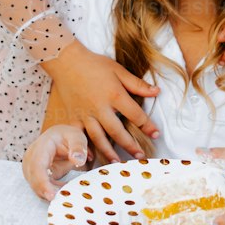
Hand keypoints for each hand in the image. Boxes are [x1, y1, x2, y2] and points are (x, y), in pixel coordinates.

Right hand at [23, 124, 89, 200]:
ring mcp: (31, 168)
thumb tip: (78, 160)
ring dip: (50, 193)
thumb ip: (78, 147)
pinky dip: (52, 192)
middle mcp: (31, 158)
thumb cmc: (68, 136)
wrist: (60, 137)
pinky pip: (41, 188)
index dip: (42, 183)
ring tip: (67, 196)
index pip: (37, 166)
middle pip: (33, 180)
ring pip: (36, 187)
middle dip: (45, 192)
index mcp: (40, 147)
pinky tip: (65, 192)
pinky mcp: (36, 177)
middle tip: (63, 201)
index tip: (51, 196)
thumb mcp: (76, 136)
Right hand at [41, 40, 159, 162]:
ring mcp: (85, 114)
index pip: (135, 115)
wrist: (67, 62)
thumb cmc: (94, 64)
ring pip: (98, 137)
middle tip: (140, 156)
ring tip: (118, 163)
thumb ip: (137, 84)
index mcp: (114, 95)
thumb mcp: (119, 70)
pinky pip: (78, 136)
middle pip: (117, 131)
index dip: (147, 126)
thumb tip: (157, 92)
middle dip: (130, 145)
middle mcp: (100, 108)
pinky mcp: (73, 117)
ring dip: (109, 152)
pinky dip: (83, 147)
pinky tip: (90, 158)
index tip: (155, 134)